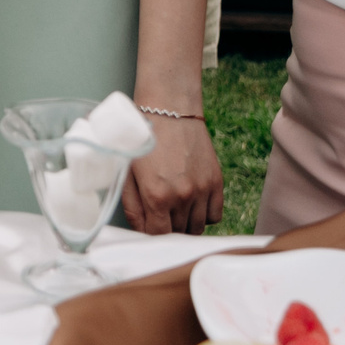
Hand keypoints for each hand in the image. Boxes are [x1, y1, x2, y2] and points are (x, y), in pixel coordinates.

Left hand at [122, 114, 221, 233]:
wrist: (169, 109)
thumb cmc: (142, 137)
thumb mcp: (127, 170)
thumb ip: (132, 205)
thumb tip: (140, 230)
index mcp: (157, 195)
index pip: (158, 235)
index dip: (151, 235)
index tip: (148, 228)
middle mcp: (182, 196)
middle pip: (177, 233)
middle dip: (166, 228)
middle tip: (158, 215)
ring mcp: (202, 190)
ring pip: (197, 228)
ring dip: (185, 224)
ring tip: (174, 210)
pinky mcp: (216, 182)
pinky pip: (214, 215)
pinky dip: (204, 215)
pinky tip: (191, 204)